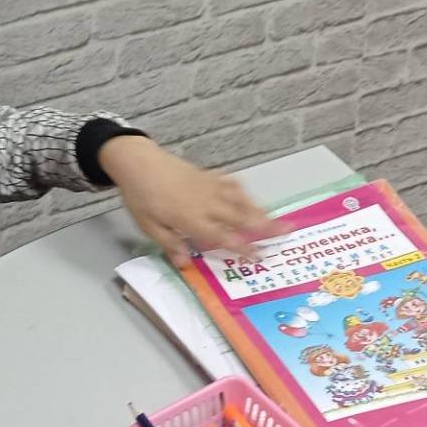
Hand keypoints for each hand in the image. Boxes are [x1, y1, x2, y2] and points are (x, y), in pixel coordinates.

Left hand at [99, 136, 278, 267]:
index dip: (242, 248)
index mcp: (192, 220)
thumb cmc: (141, 198)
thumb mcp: (149, 227)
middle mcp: (207, 204)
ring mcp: (210, 187)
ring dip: (260, 210)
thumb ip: (170, 244)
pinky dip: (243, 192)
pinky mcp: (208, 175)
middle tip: (287, 231)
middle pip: (241, 217)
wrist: (138, 162)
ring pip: (241, 200)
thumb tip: (186, 264)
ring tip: (278, 219)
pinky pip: (231, 184)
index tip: (259, 256)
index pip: (222, 237)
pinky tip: (249, 197)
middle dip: (265, 225)